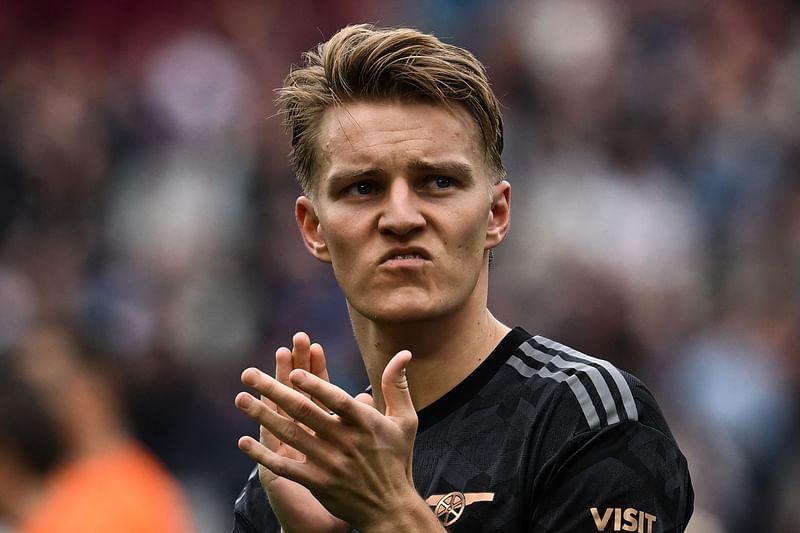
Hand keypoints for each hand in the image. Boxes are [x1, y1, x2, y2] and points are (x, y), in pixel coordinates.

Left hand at [237, 351, 444, 531]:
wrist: (390, 508)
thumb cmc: (396, 459)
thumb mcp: (404, 420)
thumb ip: (397, 386)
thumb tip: (403, 354)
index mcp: (364, 423)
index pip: (337, 399)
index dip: (315, 386)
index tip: (294, 371)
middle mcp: (344, 441)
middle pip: (303, 412)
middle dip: (272, 390)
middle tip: (248, 374)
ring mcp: (328, 462)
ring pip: (289, 434)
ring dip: (261, 416)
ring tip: (240, 398)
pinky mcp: (317, 482)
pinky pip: (285, 466)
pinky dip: (263, 455)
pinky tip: (243, 442)